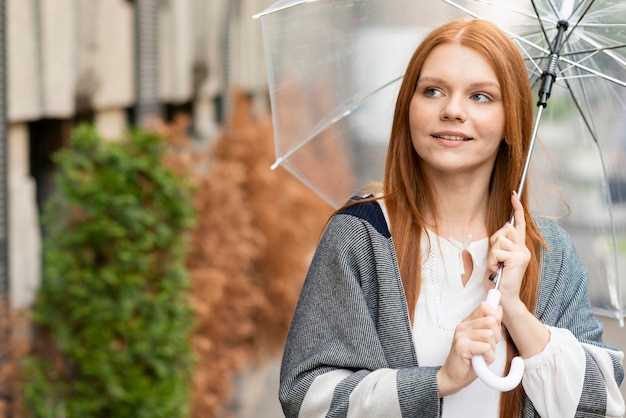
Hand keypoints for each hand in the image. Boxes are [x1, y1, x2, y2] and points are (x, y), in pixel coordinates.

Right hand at [437, 302, 502, 395]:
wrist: (453, 376)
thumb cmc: (469, 360)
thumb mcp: (482, 340)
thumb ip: (490, 325)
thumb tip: (498, 308)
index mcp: (467, 323)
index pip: (484, 306)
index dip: (494, 317)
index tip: (494, 329)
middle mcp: (463, 326)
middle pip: (491, 321)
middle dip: (495, 336)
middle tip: (487, 347)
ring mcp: (461, 335)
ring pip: (489, 335)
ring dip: (491, 349)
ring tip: (482, 355)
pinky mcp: (461, 346)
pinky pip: (485, 347)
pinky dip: (488, 357)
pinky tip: (480, 360)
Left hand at [485, 191, 530, 310]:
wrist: (506, 295)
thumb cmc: (501, 277)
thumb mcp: (500, 257)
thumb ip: (502, 244)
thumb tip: (505, 226)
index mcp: (519, 247)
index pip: (519, 224)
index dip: (517, 209)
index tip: (513, 194)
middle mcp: (524, 248)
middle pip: (504, 230)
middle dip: (495, 241)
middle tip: (496, 258)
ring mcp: (522, 253)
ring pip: (499, 241)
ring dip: (493, 255)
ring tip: (497, 266)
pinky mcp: (518, 258)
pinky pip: (498, 252)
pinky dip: (494, 261)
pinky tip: (498, 270)